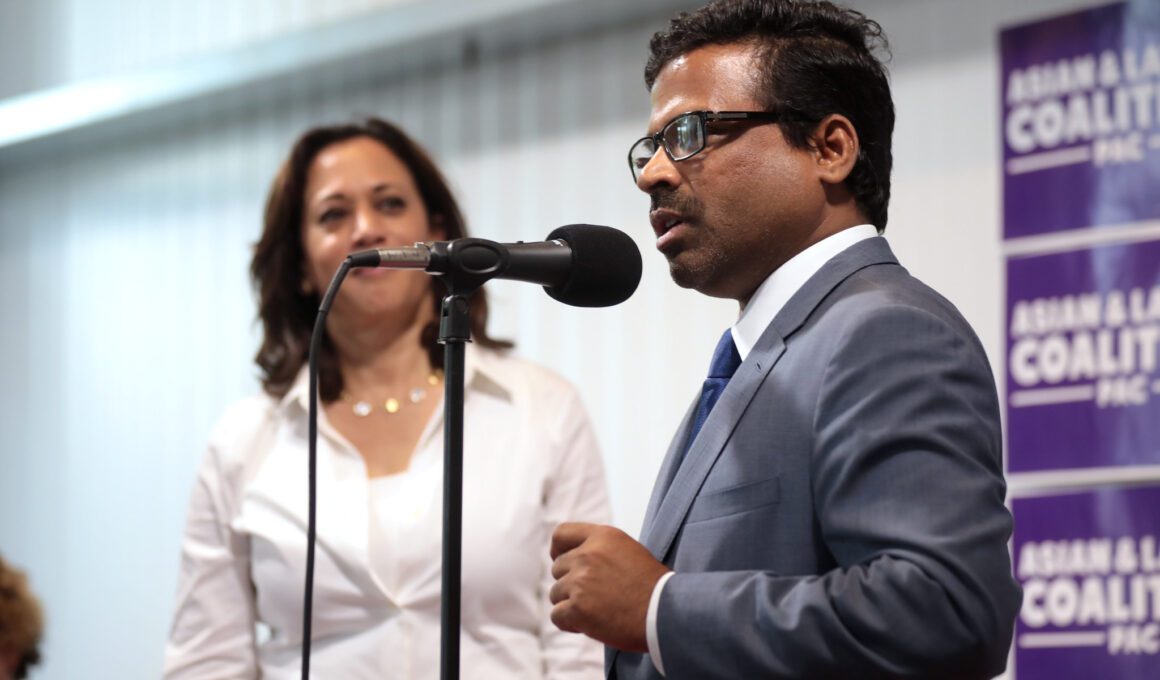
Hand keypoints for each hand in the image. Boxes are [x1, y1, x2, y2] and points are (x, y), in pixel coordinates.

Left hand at [548, 522, 670, 651]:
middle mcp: (587, 555)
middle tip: (593, 597)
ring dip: (570, 604)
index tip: (563, 562)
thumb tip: (576, 559)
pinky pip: (557, 615)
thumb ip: (601, 550)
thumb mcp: (628, 551)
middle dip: (570, 584)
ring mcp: (580, 581)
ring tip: (596, 612)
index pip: (561, 534)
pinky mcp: (577, 608)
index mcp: (602, 537)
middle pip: (558, 568)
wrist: (665, 614)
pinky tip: (588, 625)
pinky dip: (569, 623)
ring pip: (555, 593)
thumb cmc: (652, 587)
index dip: (558, 550)